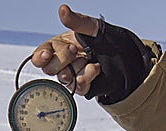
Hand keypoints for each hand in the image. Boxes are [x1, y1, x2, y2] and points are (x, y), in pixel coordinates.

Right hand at [32, 4, 152, 102]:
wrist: (125, 57)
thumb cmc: (107, 41)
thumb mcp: (92, 27)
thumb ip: (76, 21)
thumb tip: (63, 10)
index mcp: (58, 48)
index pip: (40, 57)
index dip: (40, 57)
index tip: (48, 53)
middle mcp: (62, 63)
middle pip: (49, 69)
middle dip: (62, 60)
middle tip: (74, 50)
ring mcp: (71, 76)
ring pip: (64, 78)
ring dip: (77, 67)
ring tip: (88, 58)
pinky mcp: (81, 87)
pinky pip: (79, 86)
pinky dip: (88, 76)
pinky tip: (95, 67)